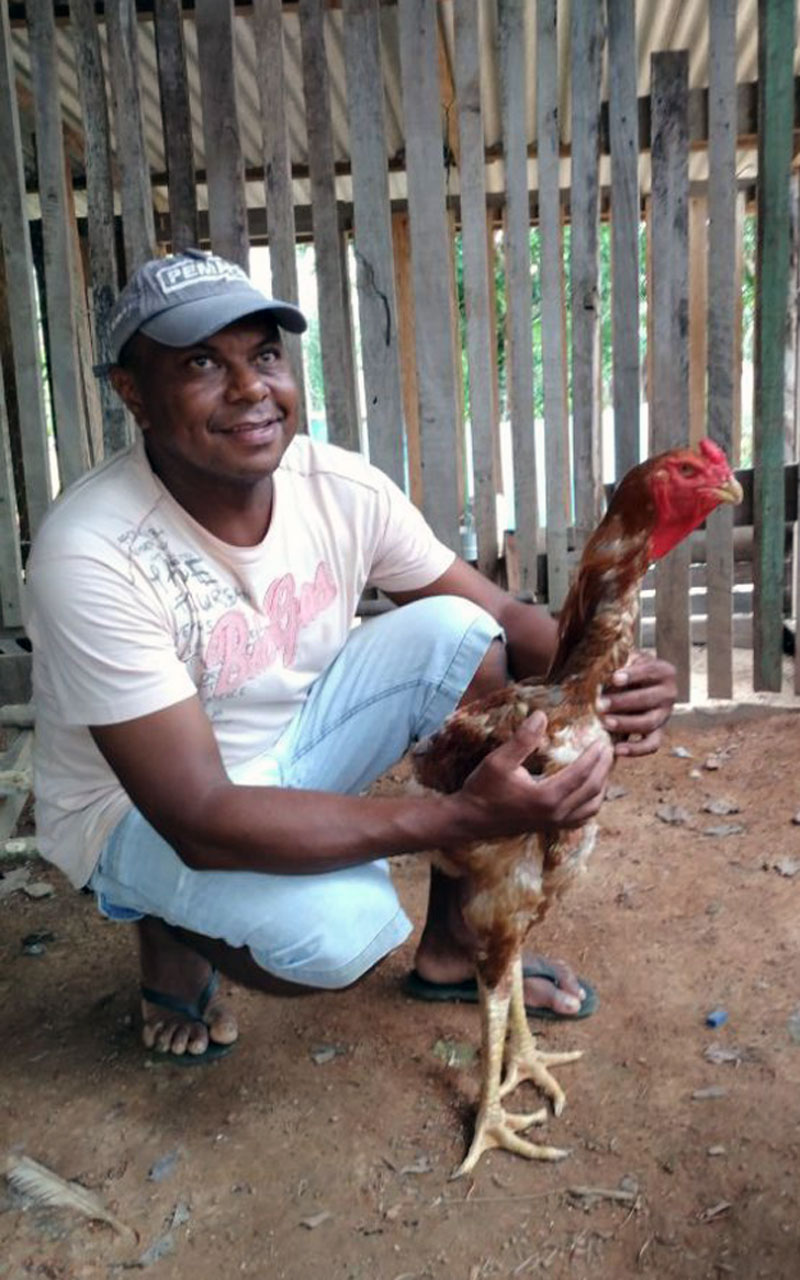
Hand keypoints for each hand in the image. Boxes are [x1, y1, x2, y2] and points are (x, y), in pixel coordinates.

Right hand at [458, 711, 613, 837]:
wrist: (470, 820)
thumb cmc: (483, 789)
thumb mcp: (498, 761)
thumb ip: (522, 740)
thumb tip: (541, 715)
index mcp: (547, 797)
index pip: (582, 774)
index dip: (595, 756)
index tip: (602, 739)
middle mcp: (556, 813)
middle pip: (594, 789)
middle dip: (604, 767)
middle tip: (609, 748)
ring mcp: (555, 823)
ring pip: (592, 806)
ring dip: (602, 785)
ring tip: (604, 766)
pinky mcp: (551, 827)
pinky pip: (582, 818)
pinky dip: (592, 802)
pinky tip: (590, 790)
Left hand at [598, 653, 676, 756]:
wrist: (637, 685)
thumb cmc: (628, 670)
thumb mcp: (628, 659)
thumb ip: (620, 660)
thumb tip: (602, 667)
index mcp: (664, 672)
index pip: (650, 671)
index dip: (633, 675)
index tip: (614, 678)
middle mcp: (669, 693)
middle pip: (648, 699)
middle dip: (623, 702)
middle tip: (600, 703)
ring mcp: (665, 715)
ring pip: (648, 723)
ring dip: (626, 724)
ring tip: (605, 722)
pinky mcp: (658, 732)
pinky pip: (651, 745)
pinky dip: (636, 749)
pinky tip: (617, 749)